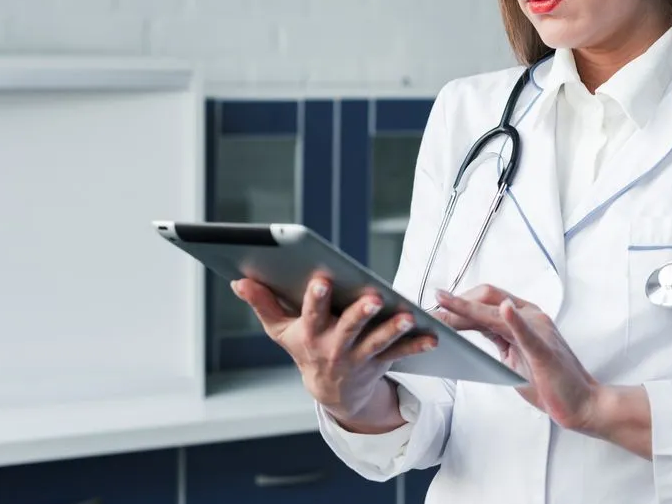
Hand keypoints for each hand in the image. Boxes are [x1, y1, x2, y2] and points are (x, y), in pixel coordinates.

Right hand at [232, 275, 436, 426]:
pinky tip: (432, 337)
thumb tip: (239, 281)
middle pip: (348, 328)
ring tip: (407, 317)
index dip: (315, 298)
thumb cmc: (304, 347)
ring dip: (393, 331)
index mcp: (310, 333)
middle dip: (360, 314)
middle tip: (373, 298)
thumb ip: (262, 303)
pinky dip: (417, 346)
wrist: (331, 391)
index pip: (311, 313)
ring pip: (377, 342)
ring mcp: (359, 357)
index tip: (322, 280)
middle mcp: (334, 347)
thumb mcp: (280, 330)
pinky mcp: (381, 363)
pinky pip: (401, 354)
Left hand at [433, 285, 599, 431]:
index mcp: (523, 315)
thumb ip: (493, 336)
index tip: (432, 306)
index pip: (485, 298)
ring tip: (442, 307)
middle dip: (455, 303)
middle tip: (427, 312)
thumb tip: (461, 327)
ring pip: (497, 312)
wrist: (581, 402)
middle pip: (487, 297)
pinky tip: (504, 310)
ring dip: (466, 309)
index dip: (457, 300)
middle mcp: (531, 316)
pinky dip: (514, 319)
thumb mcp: (512, 354)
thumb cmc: (548, 381)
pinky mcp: (544, 351)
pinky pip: (527, 332)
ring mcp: (539, 330)